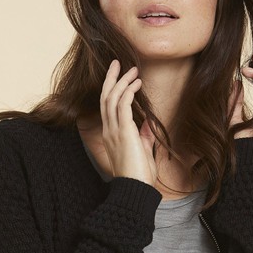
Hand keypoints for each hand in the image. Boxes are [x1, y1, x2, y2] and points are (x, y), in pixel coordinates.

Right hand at [100, 60, 156, 186]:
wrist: (136, 189)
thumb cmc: (139, 175)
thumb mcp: (143, 151)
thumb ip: (143, 136)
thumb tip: (148, 123)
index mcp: (112, 135)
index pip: (107, 107)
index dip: (113, 90)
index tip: (121, 77)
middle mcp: (109, 131)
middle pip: (105, 98)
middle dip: (111, 79)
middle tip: (118, 63)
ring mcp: (114, 131)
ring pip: (112, 98)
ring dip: (122, 82)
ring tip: (132, 70)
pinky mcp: (123, 132)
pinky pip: (121, 105)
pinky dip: (128, 92)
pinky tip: (136, 84)